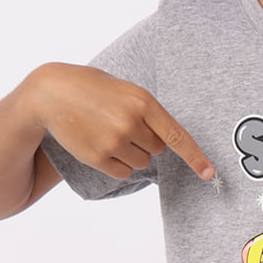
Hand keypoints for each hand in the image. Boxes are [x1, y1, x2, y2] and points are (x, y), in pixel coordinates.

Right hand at [28, 63, 213, 180]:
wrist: (52, 93)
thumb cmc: (93, 88)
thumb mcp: (126, 90)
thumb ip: (147, 111)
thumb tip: (167, 143)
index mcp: (143, 101)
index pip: (177, 136)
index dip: (196, 157)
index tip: (209, 173)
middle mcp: (131, 123)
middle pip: (158, 150)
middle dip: (147, 141)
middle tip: (124, 124)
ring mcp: (114, 142)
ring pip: (142, 162)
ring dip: (132, 153)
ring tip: (110, 132)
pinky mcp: (97, 157)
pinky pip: (124, 172)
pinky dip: (118, 163)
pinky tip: (102, 143)